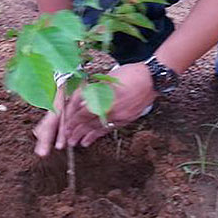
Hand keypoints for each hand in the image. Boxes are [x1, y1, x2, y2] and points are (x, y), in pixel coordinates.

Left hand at [32, 63, 156, 155]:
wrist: (152, 79)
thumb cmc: (130, 74)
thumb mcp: (108, 79)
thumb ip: (95, 91)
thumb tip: (81, 100)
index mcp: (105, 96)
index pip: (84, 112)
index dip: (73, 120)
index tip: (65, 126)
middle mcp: (111, 108)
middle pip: (90, 122)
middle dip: (77, 131)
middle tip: (67, 139)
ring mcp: (120, 115)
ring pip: (99, 127)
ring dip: (86, 136)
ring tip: (77, 143)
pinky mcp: (126, 119)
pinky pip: (110, 128)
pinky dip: (99, 134)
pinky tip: (91, 140)